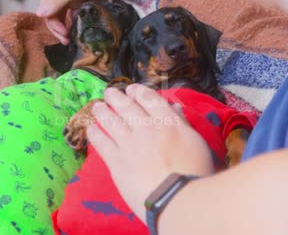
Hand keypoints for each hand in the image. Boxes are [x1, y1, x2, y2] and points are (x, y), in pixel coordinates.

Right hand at [37, 0, 128, 44]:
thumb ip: (58, 1)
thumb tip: (39, 14)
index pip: (46, 6)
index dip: (52, 22)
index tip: (63, 32)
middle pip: (52, 13)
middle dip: (57, 27)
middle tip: (66, 39)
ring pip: (61, 16)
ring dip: (63, 28)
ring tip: (68, 40)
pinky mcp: (79, 3)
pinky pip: (70, 16)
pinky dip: (71, 24)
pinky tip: (74, 32)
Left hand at [87, 84, 214, 221]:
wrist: (177, 198)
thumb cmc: (195, 173)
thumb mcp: (196, 143)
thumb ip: (183, 124)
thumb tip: (174, 108)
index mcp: (168, 123)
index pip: (150, 99)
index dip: (138, 91)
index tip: (131, 89)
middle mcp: (146, 128)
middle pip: (127, 107)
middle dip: (116, 97)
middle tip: (109, 93)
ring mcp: (129, 144)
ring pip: (111, 121)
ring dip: (102, 111)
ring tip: (97, 106)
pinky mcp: (116, 162)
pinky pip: (102, 144)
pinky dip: (95, 134)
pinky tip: (90, 128)